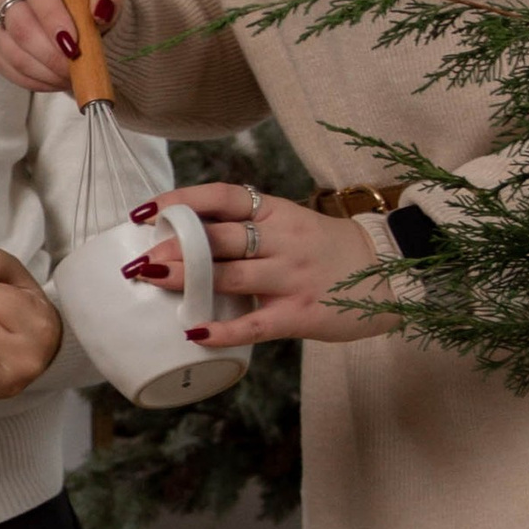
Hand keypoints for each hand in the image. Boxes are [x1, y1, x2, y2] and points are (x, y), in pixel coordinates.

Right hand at [0, 0, 129, 95]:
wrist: (76, 12)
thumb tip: (101, 10)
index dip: (50, 13)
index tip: (72, 40)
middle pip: (18, 22)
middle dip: (48, 50)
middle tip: (74, 65)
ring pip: (12, 50)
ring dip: (44, 69)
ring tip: (71, 75)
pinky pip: (9, 69)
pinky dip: (36, 80)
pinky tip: (57, 79)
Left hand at [121, 182, 397, 346]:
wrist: (388, 272)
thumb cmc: (327, 251)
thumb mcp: (291, 224)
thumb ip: (248, 229)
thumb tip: (185, 238)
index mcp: (276, 212)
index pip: (222, 197)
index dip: (181, 201)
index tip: (145, 212)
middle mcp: (283, 239)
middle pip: (219, 237)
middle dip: (174, 246)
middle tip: (140, 259)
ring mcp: (292, 276)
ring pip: (229, 275)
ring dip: (187, 279)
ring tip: (153, 281)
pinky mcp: (300, 313)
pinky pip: (254, 324)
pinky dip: (222, 330)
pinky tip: (193, 332)